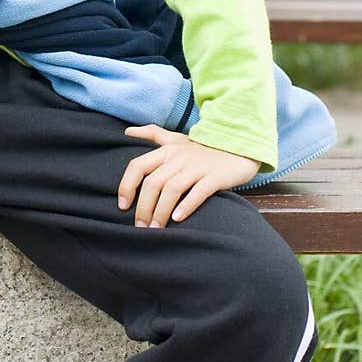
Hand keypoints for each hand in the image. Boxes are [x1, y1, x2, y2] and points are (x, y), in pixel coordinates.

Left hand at [118, 124, 259, 227]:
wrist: (239, 146)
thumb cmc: (202, 148)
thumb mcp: (176, 138)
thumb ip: (152, 134)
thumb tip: (126, 131)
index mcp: (166, 150)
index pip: (138, 166)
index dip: (127, 186)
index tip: (122, 206)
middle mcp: (179, 157)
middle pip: (153, 182)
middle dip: (143, 207)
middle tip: (140, 226)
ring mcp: (197, 167)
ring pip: (172, 189)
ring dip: (160, 211)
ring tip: (155, 229)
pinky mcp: (215, 177)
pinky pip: (198, 192)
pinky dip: (187, 206)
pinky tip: (177, 220)